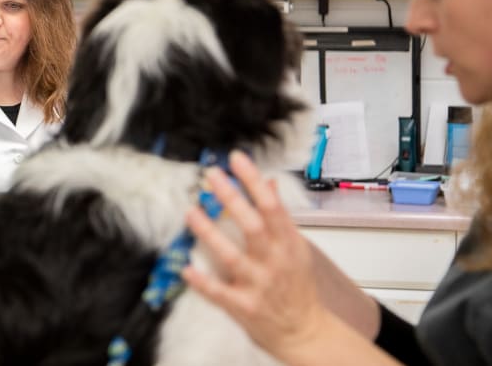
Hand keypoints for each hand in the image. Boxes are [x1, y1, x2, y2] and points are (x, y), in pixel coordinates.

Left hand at [181, 151, 327, 358]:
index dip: (254, 181)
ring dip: (209, 233)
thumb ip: (279, 217)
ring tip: (190, 212)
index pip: (271, 206)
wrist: (306, 332)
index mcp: (288, 244)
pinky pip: (220, 293)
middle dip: (231, 199)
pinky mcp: (244, 307)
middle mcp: (274, 261)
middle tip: (211, 176)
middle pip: (252, 226)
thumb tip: (269, 183)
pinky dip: (202, 282)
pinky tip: (185, 269)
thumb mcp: (296, 248)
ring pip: (231, 256)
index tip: (237, 159)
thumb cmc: (298, 287)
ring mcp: (259, 284)